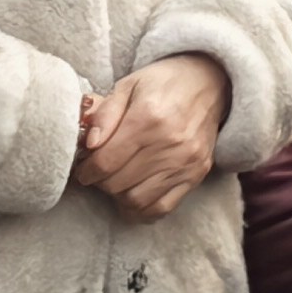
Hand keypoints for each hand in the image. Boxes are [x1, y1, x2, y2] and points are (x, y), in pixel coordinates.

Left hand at [72, 54, 230, 220]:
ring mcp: (186, 162)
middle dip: (100, 182)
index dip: (87, 171)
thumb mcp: (127, 85)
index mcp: (148, 117)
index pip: (106, 160)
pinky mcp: (197, 174)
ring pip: (137, 200)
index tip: (83, 170)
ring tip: (114, 182)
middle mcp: (170, 143)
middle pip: (118, 183)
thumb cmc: (162, 83)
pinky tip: (132, 197)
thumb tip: (88, 144)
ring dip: (118, 196)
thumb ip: (105, 115)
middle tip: (96, 174)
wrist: (208, 83)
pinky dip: (142, 209)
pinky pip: (163, 207)